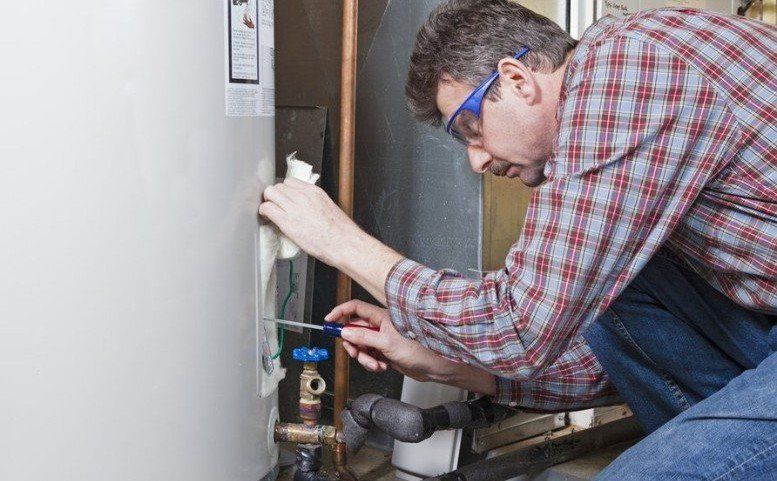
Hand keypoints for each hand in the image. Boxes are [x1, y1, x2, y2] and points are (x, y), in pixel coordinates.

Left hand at [259, 179, 402, 303]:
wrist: (345, 244)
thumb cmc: (341, 232)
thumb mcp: (328, 208)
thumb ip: (314, 203)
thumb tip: (303, 207)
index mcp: (315, 192)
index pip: (290, 182)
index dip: (284, 191)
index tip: (284, 200)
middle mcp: (304, 196)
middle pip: (278, 186)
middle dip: (274, 196)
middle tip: (275, 207)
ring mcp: (295, 207)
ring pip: (270, 193)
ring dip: (268, 202)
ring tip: (271, 213)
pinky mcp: (288, 221)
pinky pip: (267, 208)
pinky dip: (264, 212)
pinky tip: (267, 218)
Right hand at [325, 300, 495, 394]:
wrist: (434, 367)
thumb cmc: (420, 349)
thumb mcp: (386, 343)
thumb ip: (363, 336)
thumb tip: (346, 331)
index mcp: (381, 316)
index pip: (354, 308)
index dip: (340, 313)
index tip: (328, 322)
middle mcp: (381, 325)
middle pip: (354, 329)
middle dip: (352, 343)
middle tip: (355, 353)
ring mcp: (383, 338)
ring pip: (361, 345)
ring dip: (363, 357)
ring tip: (376, 363)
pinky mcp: (385, 351)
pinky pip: (369, 355)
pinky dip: (371, 362)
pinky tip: (382, 365)